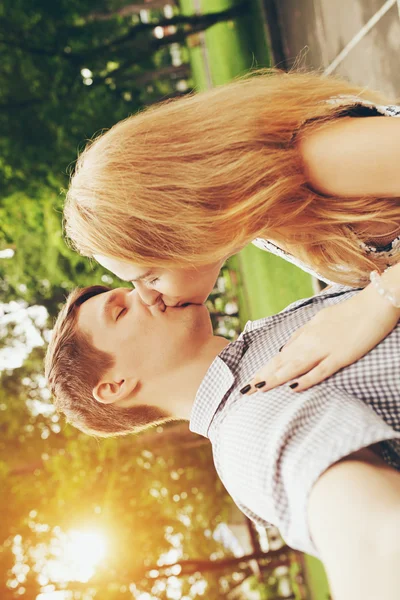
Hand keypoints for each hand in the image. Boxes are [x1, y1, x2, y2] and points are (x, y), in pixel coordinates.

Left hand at [243, 285, 399, 393]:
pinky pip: (320, 370)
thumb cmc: (347, 312)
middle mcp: (310, 342)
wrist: (373, 304)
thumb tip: (285, 348)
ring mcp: (325, 349)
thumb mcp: (319, 320)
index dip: (264, 369)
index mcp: (305, 334)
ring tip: (259, 388)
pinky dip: (306, 379)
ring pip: (295, 366)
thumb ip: (302, 334)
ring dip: (276, 378)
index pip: (280, 356)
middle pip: (282, 362)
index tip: (250, 381)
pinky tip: (293, 387)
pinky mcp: (341, 356)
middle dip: (263, 376)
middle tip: (245, 390)